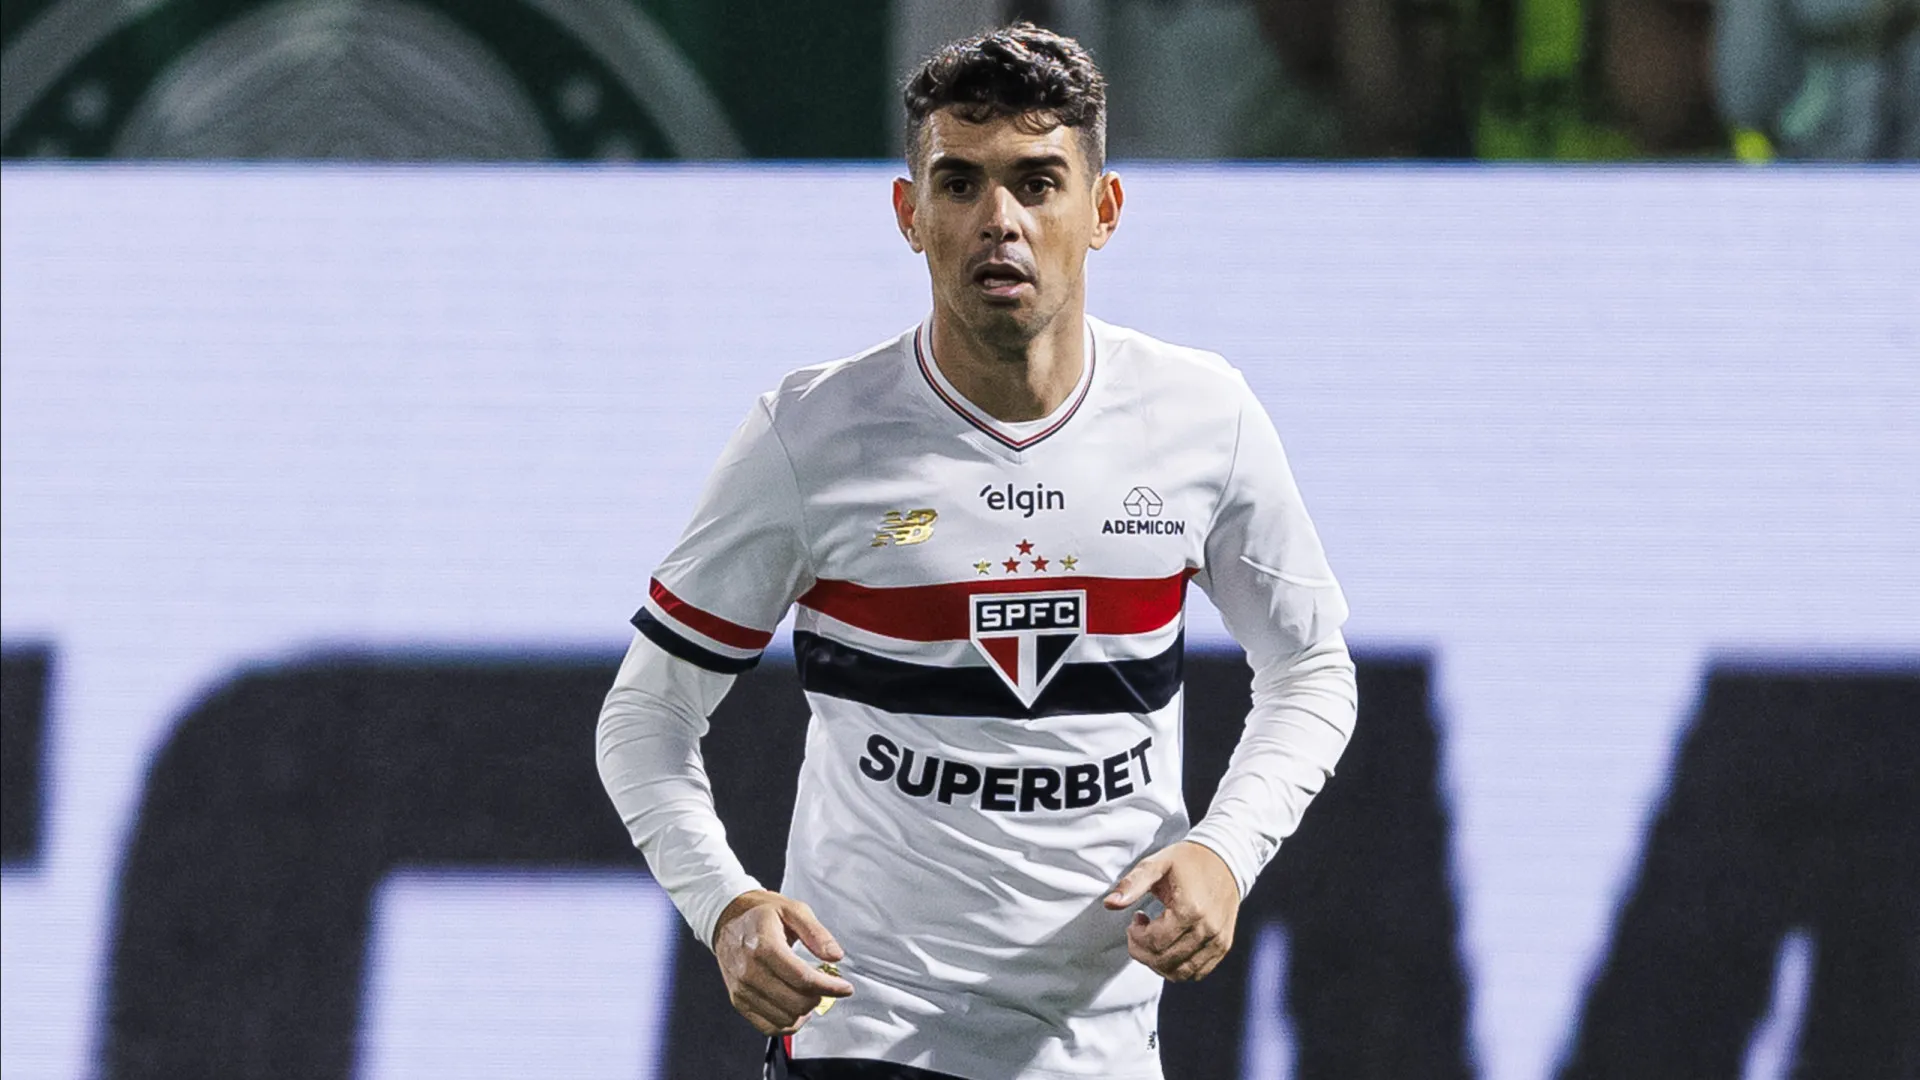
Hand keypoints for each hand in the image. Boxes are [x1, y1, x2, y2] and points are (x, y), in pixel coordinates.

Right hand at [711, 889, 853, 1034]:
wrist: (727, 919)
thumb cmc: (761, 914)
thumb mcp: (793, 909)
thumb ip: (817, 932)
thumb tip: (835, 956)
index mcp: (763, 946)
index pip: (802, 978)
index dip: (829, 987)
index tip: (846, 988)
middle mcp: (749, 972)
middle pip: (795, 1002)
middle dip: (819, 997)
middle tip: (826, 985)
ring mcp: (742, 990)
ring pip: (784, 1018)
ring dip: (805, 1011)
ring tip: (811, 994)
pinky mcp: (739, 1001)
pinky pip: (769, 1027)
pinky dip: (789, 1023)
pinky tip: (797, 1009)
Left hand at [1103, 840, 1240, 981]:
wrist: (1225, 860)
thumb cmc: (1187, 861)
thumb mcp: (1156, 864)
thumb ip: (1132, 884)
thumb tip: (1109, 903)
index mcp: (1190, 909)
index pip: (1155, 942)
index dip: (1137, 936)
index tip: (1136, 919)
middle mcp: (1208, 929)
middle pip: (1165, 960)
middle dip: (1142, 951)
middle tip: (1139, 931)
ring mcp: (1218, 941)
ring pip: (1180, 973)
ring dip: (1158, 963)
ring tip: (1154, 939)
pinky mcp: (1223, 946)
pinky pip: (1198, 973)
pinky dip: (1178, 968)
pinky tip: (1170, 947)